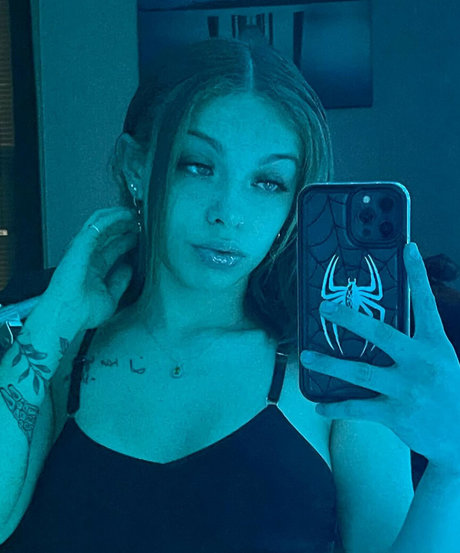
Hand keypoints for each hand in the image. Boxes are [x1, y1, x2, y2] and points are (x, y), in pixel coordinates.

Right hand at [42, 207, 139, 331]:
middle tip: (140, 221)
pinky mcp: (81, 244)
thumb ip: (120, 281)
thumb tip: (129, 268)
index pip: (112, 249)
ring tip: (135, 214)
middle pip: (107, 234)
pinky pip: (98, 225)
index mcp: (93, 269)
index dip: (127, 241)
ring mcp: (83, 249)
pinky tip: (126, 215)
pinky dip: (112, 218)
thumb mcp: (110, 296)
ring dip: (118, 217)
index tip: (141, 237)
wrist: (68, 315)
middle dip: (124, 226)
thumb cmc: (82, 312)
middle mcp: (87, 257)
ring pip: (101, 224)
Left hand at [300, 242, 459, 475]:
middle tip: (325, 308)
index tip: (407, 248)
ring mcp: (407, 388)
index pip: (425, 303)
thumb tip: (379, 332)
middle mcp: (421, 363)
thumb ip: (416, 345)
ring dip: (329, 364)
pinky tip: (320, 406)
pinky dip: (337, 407)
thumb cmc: (451, 393)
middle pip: (379, 333)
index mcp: (435, 346)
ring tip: (306, 357)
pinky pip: (358, 408)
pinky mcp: (396, 414)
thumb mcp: (442, 362)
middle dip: (349, 318)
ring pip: (359, 372)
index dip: (417, 274)